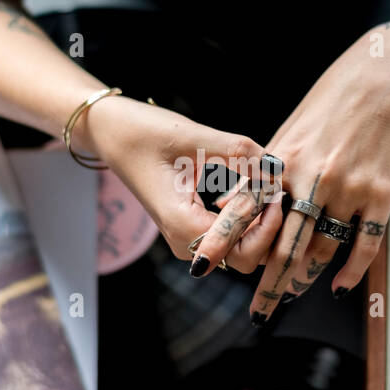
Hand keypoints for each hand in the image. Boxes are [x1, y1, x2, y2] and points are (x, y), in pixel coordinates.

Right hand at [82, 95, 285, 269]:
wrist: (111, 133)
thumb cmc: (144, 133)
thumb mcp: (193, 136)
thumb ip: (239, 152)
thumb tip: (277, 168)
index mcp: (181, 224)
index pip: (242, 250)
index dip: (266, 225)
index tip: (273, 189)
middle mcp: (184, 241)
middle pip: (245, 257)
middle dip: (266, 227)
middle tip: (272, 187)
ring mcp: (187, 237)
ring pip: (240, 247)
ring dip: (257, 219)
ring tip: (259, 182)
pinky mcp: (191, 226)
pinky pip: (229, 233)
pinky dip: (245, 214)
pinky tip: (244, 186)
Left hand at [186, 27, 389, 318]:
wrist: (388, 76)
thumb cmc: (334, 101)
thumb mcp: (292, 131)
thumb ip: (267, 172)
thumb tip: (235, 205)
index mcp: (284, 160)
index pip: (246, 209)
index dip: (222, 239)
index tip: (201, 266)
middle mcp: (313, 178)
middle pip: (283, 244)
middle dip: (268, 282)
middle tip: (257, 311)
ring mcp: (348, 188)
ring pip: (321, 249)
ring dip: (305, 277)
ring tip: (292, 294)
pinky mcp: (380, 194)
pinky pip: (362, 245)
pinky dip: (350, 271)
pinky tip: (338, 286)